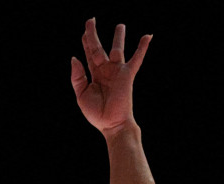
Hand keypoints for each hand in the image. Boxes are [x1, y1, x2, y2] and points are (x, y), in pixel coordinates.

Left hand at [71, 18, 151, 135]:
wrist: (112, 124)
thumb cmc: (97, 114)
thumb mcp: (81, 95)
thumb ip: (77, 77)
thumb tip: (75, 57)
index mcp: (94, 75)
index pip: (89, 54)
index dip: (85, 42)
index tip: (84, 31)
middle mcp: (106, 71)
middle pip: (98, 48)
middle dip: (93, 34)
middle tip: (91, 19)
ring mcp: (117, 72)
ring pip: (117, 49)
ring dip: (118, 37)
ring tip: (120, 25)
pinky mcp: (127, 75)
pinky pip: (136, 59)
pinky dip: (142, 48)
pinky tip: (148, 36)